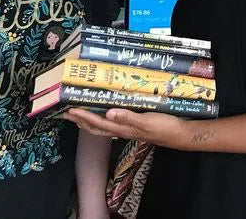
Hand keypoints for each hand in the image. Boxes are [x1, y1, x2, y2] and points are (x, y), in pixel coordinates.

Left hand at [67, 108, 191, 149]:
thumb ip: (128, 117)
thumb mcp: (147, 121)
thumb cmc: (164, 127)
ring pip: (102, 127)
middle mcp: (122, 130)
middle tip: (66, 114)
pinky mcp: (133, 126)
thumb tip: (108, 114)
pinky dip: (102, 120)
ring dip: (88, 121)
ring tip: (78, 116)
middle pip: (96, 127)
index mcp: (123, 128)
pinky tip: (103, 115)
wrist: (178, 134)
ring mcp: (127, 129)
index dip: (84, 117)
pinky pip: (112, 124)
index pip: (98, 122)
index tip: (70, 111)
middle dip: (80, 121)